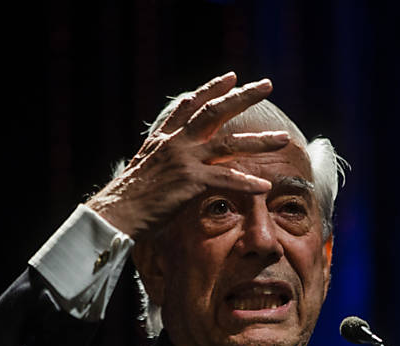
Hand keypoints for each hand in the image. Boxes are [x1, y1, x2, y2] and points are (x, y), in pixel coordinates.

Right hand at [85, 72, 289, 238]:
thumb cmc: (128, 200)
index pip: (190, 105)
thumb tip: (170, 167)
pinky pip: (226, 179)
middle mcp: (176, 143)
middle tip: (266, 84)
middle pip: (215, 112)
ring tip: (283, 139)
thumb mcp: (143, 170)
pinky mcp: (190, 181)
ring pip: (229, 144)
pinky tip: (265, 186)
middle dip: (243, 96)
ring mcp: (184, 160)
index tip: (231, 77)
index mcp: (163, 139)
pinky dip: (247, 183)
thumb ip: (161, 162)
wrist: (115, 214)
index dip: (211, 89)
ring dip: (259, 141)